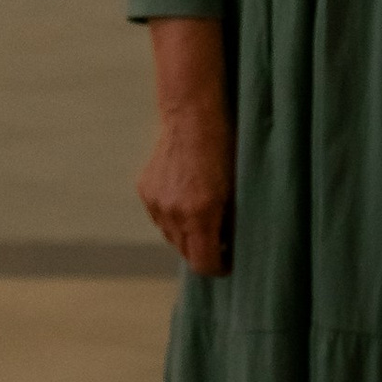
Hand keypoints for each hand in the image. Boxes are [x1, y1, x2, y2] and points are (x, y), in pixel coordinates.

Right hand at [138, 17, 232, 274]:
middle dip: (203, 250)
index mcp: (200, 213)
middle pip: (185, 253)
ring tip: (203, 216)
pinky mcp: (145, 190)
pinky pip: (160, 217)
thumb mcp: (237, 190)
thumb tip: (230, 246)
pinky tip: (186, 198)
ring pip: (170, 235)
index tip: (229, 261)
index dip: (218, 267)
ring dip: (186, 233)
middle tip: (220, 239)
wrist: (192, 115)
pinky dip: (173, 216)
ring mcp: (155, 202)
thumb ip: (231, 223)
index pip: (203, 263)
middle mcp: (173, 212)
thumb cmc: (224, 149)